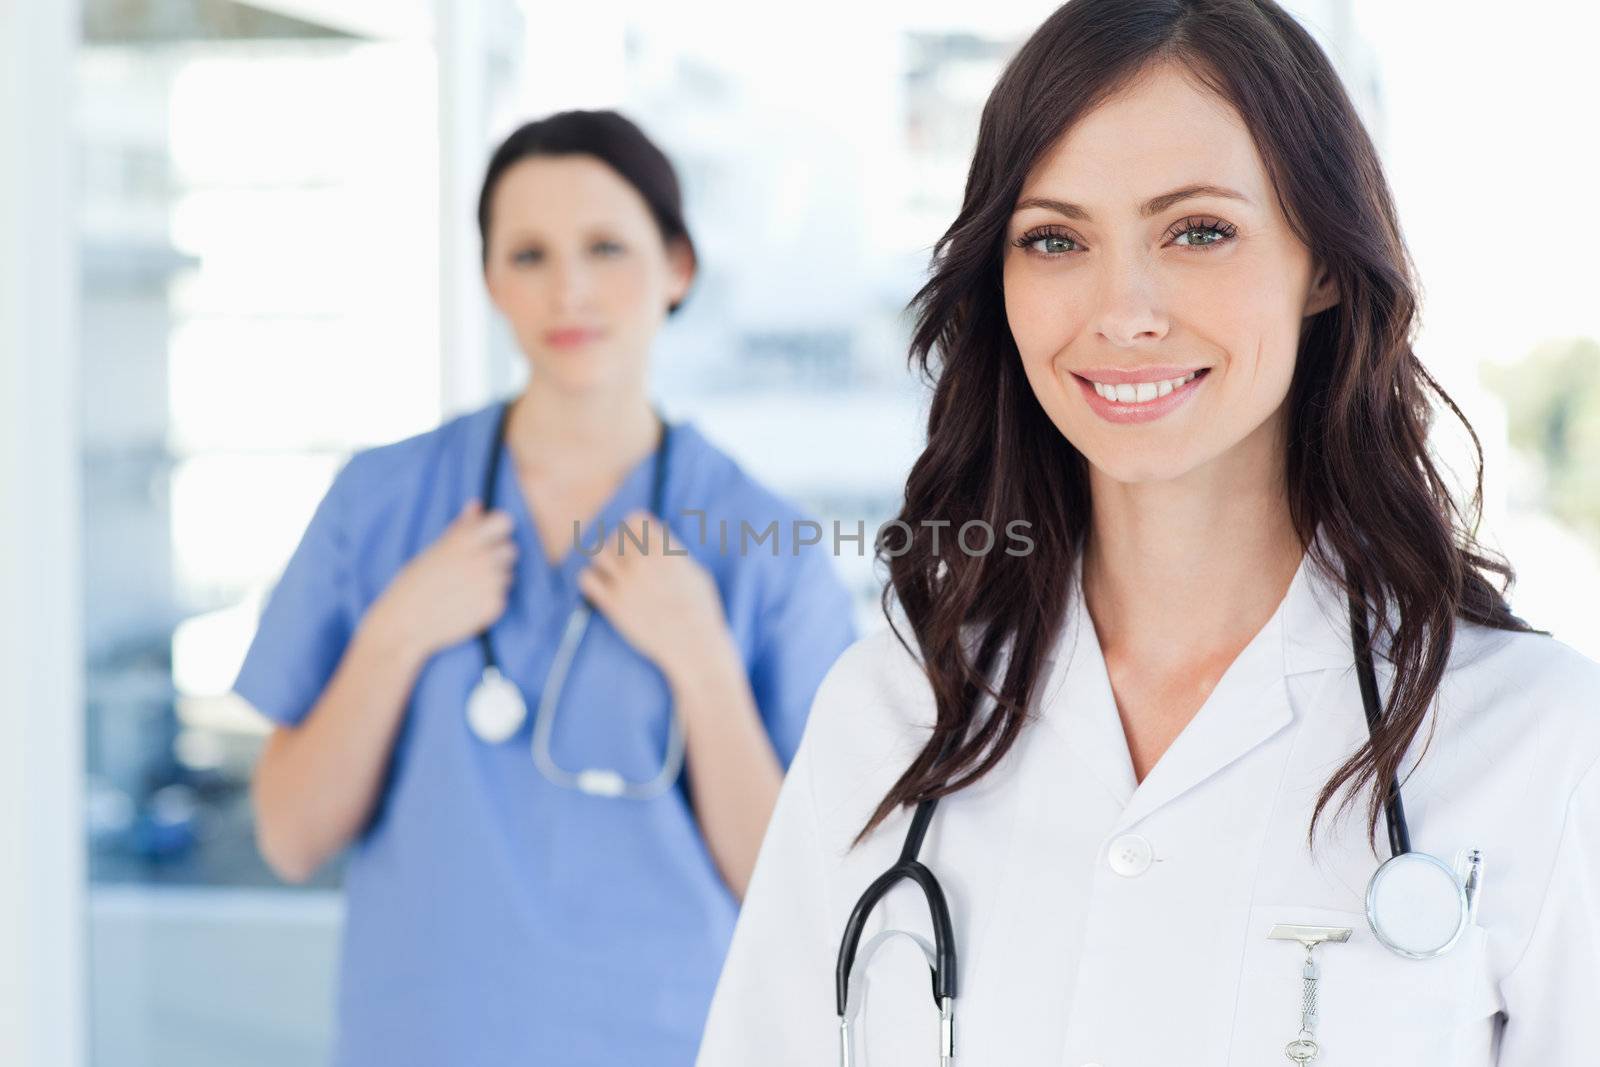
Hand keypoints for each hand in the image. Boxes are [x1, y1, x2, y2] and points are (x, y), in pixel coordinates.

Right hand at [370, 499, 517, 656]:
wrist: (405, 623)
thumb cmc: (415, 583)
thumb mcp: (435, 550)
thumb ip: (461, 527)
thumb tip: (477, 504)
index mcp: (466, 538)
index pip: (505, 522)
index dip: (497, 532)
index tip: (487, 541)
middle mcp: (482, 557)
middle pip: (511, 550)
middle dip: (497, 559)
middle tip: (472, 572)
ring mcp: (491, 582)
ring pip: (508, 576)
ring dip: (494, 581)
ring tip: (466, 590)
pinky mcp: (495, 606)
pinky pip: (503, 598)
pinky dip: (490, 602)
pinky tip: (467, 606)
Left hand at [576, 508, 729, 682]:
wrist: (693, 644)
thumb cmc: (701, 610)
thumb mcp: (697, 572)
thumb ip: (675, 552)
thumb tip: (661, 537)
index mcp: (664, 549)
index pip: (634, 519)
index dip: (633, 529)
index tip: (636, 542)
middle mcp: (642, 561)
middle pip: (615, 536)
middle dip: (619, 546)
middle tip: (624, 562)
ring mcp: (626, 582)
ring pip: (597, 553)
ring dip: (603, 561)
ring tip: (611, 574)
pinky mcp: (613, 604)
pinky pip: (586, 579)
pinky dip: (591, 581)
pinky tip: (602, 590)